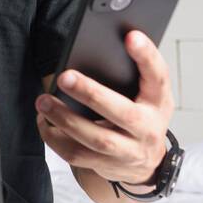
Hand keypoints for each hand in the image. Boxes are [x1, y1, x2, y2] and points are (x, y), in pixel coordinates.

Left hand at [35, 30, 173, 185]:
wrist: (145, 163)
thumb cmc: (141, 115)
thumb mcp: (147, 94)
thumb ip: (132, 73)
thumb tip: (95, 45)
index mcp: (159, 102)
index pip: (158, 76)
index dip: (146, 56)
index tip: (131, 36)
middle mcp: (148, 129)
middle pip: (122, 113)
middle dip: (91, 94)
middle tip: (64, 76)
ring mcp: (128, 152)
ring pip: (95, 139)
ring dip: (65, 119)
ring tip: (43, 101)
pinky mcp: (106, 166)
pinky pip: (77, 155)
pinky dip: (55, 138)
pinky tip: (44, 121)